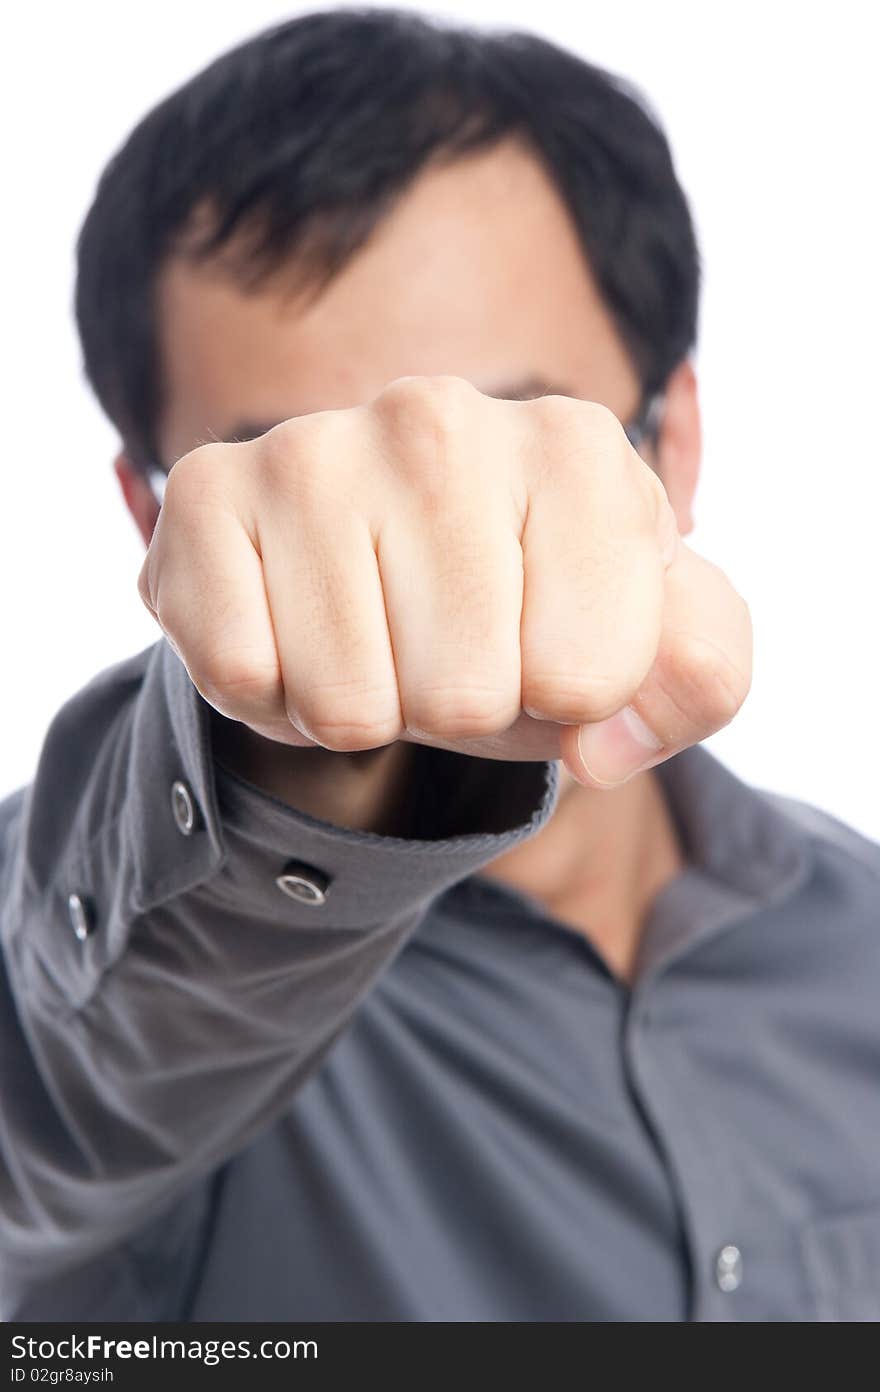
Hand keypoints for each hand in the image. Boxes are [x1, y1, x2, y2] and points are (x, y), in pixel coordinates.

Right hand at [138, 375, 751, 788]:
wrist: (391, 567)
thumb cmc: (531, 605)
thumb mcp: (653, 643)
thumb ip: (699, 675)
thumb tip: (602, 742)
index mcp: (576, 444)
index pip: (588, 677)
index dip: (564, 699)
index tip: (543, 641)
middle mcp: (442, 416)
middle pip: (465, 698)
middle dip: (459, 710)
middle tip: (446, 647)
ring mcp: (313, 447)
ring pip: (349, 705)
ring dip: (367, 708)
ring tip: (376, 637)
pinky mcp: (205, 494)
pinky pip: (244, 677)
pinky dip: (273, 696)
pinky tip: (297, 629)